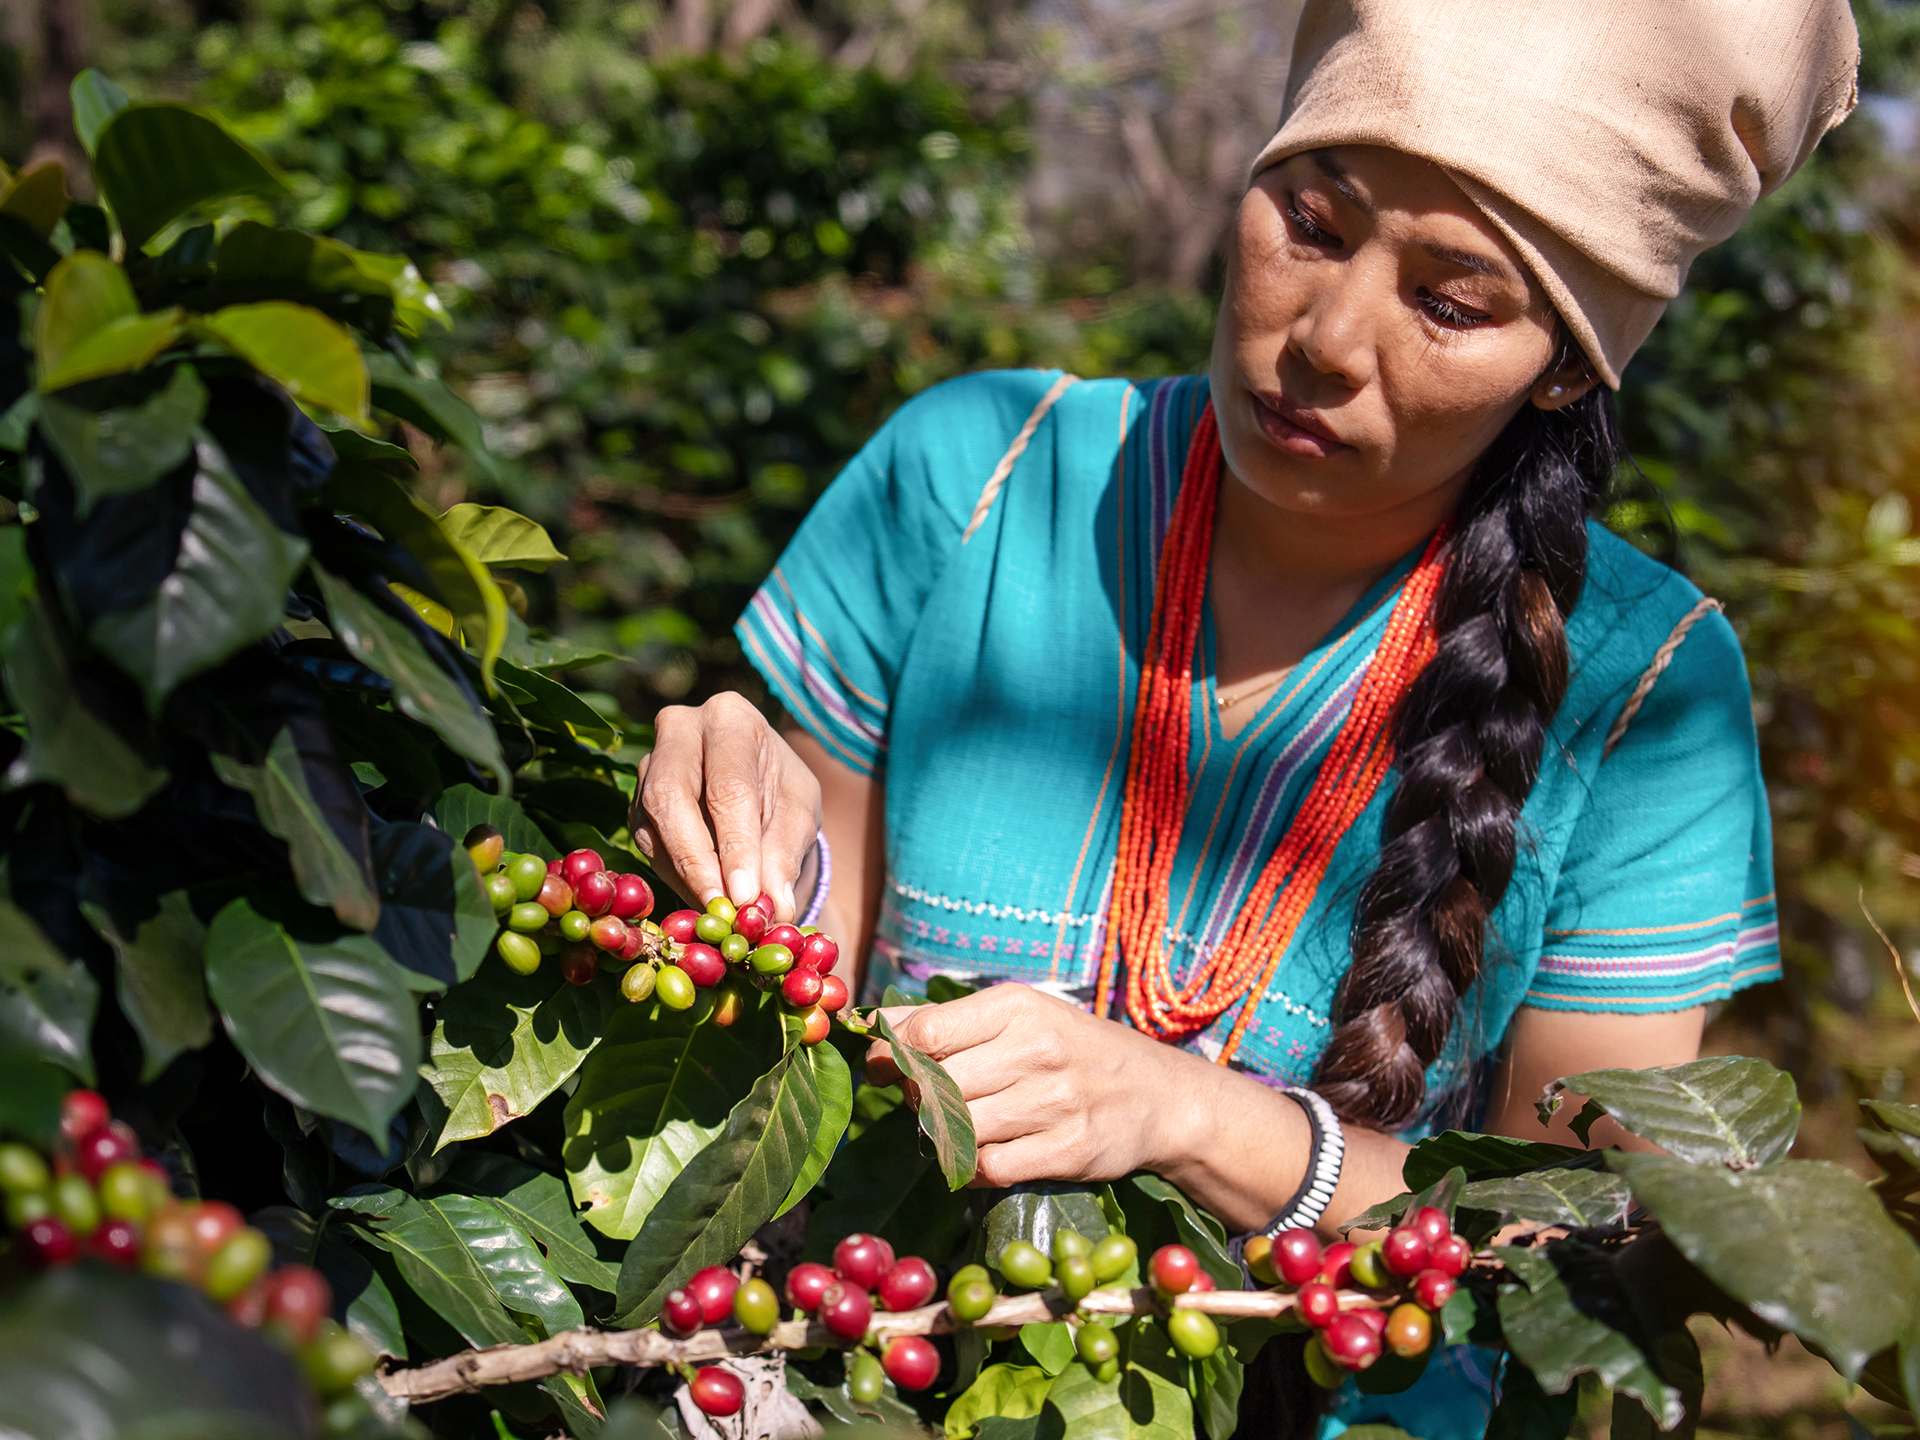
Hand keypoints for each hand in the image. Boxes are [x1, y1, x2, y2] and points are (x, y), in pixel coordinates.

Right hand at [629, 693, 822, 918]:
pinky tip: (705, 897)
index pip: (729, 786)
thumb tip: (773, 907)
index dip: (736, 845)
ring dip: (686, 876)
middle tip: (722, 908)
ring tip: (722, 911)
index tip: (746, 896)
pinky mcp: (636, 800)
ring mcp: (649, 764)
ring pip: (653, 825)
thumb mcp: (799, 815)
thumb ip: (786, 855)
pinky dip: (677, 878)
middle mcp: (679, 730)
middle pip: (671, 796)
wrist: (756, 785)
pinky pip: (647, 843)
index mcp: (730, 719)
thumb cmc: (782, 792)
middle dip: (696, 860)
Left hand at [863, 984, 1210, 1188]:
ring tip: (961, 1127)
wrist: (1162, 1096)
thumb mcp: (1021, 1017)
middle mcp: (1038, 1049)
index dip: (892, 1056)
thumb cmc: (1075, 1050)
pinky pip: (991, 1168)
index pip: (926, 1033)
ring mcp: (1056, 1102)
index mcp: (1018, 1007)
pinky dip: (976, 1168)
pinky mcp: (1069, 1150)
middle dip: (920, 1100)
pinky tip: (988, 1154)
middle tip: (929, 1103)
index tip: (885, 1068)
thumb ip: (947, 1022)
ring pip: (960, 1129)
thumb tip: (875, 1027)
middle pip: (937, 1086)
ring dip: (947, 1136)